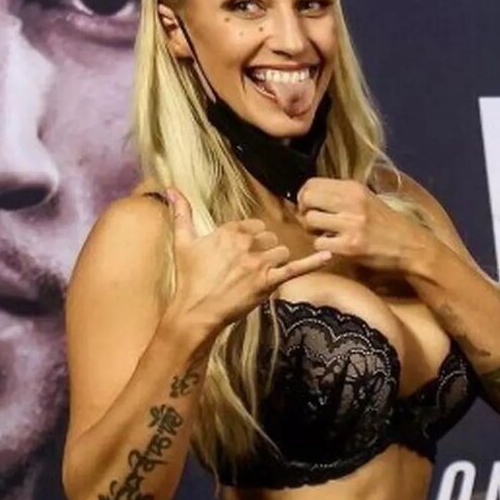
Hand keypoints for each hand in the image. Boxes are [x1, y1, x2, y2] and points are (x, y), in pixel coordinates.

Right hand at [165, 188, 331, 336]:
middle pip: (270, 239)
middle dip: (265, 250)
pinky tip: (329, 255)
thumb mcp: (183, 241)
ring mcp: (259, 263)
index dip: (252, 239)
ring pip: (281, 252)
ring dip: (276, 262)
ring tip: (260, 276)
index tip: (243, 252)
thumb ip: (181, 213)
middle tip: (249, 268)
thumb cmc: (190, 278)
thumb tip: (170, 189)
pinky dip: (313, 262)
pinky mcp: (268, 282)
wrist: (196, 310)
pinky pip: (295, 268)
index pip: (254, 226)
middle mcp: (246, 243)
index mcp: (230, 230)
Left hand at [294, 177, 432, 273]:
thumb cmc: (388, 225)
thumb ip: (341, 196)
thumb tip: (309, 195)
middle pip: (307, 199)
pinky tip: (336, 247)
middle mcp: (352, 202)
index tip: (309, 207)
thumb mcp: (367, 200)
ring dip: (313, 231)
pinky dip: (324, 247)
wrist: (412, 247)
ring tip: (326, 235)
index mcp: (355, 188)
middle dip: (304, 212)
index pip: (312, 183)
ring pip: (310, 220)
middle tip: (313, 223)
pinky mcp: (351, 246)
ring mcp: (352, 224)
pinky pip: (319, 243)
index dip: (304, 196)